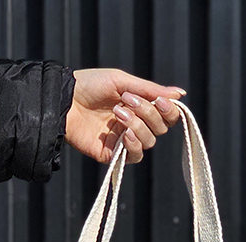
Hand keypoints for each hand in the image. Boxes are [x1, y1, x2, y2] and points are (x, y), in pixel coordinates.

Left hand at [65, 68, 183, 164]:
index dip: (169, 111)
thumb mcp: (122, 82)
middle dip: (148, 113)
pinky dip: (134, 145)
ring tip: (117, 112)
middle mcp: (135, 124)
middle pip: (160, 128)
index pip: (166, 115)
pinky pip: (135, 156)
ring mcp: (124, 140)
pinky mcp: (113, 154)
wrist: (64, 100)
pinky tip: (124, 134)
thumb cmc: (90, 85)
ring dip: (137, 125)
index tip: (161, 101)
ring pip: (149, 141)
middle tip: (128, 101)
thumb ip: (152, 90)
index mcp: (140, 106)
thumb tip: (181, 94)